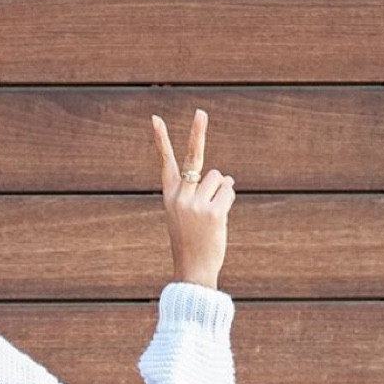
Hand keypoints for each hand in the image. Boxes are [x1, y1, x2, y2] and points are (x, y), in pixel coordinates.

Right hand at [150, 107, 234, 289]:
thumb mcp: (188, 218)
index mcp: (170, 197)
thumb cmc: (192, 245)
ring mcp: (195, 203)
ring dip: (222, 192)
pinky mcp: (212, 212)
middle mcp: (180, 197)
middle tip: (201, 111)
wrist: (192, 271)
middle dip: (197, 132)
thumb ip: (202, 194)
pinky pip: (228, 192)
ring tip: (212, 215)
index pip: (165, 163)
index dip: (161, 140)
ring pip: (219, 179)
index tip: (155, 119)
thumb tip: (226, 179)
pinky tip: (219, 219)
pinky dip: (228, 201)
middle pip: (194, 158)